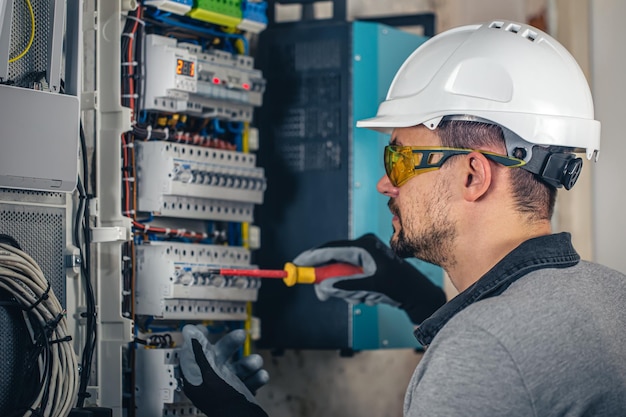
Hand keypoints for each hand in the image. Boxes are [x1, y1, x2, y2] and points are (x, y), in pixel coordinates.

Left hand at [179, 325, 268, 416]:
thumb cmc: (224, 401)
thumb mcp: (209, 373)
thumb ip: (199, 351)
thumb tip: (189, 330)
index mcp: (197, 377)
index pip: (193, 354)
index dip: (199, 340)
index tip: (206, 329)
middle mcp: (211, 381)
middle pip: (219, 355)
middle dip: (232, 344)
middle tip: (241, 335)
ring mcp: (227, 387)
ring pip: (238, 367)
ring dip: (250, 363)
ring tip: (257, 362)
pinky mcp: (241, 393)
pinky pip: (250, 380)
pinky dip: (257, 377)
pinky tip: (262, 376)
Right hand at [292, 233, 445, 323]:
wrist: (415, 293)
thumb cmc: (398, 286)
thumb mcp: (372, 287)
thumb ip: (346, 285)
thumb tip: (324, 287)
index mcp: (363, 246)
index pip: (331, 249)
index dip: (312, 257)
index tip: (296, 265)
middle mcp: (361, 247)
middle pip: (332, 261)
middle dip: (329, 280)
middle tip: (323, 295)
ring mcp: (362, 256)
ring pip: (339, 273)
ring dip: (345, 289)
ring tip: (363, 297)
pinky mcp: (364, 266)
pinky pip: (347, 278)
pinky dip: (351, 290)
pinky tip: (367, 296)